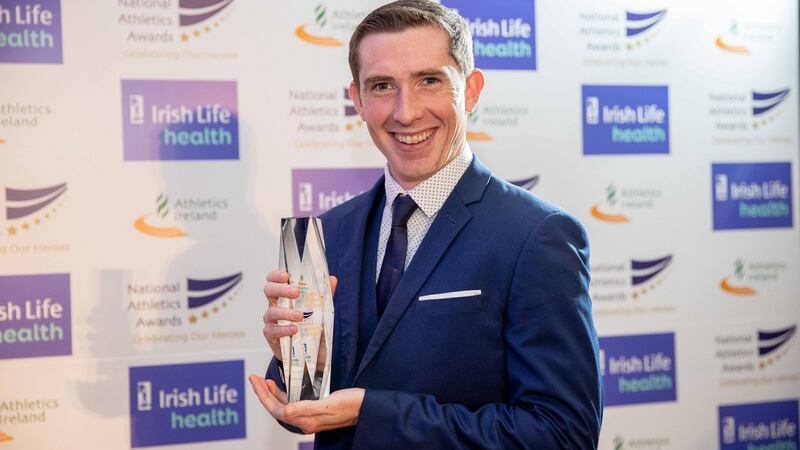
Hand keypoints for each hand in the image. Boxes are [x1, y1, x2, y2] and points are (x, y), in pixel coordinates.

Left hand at [249, 375, 363, 433]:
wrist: (366, 407)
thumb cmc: (351, 404)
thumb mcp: (330, 404)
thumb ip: (307, 408)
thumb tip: (286, 410)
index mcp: (306, 420)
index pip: (277, 409)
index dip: (263, 395)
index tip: (255, 381)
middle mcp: (305, 421)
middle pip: (276, 408)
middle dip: (263, 393)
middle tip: (254, 378)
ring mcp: (309, 417)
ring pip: (283, 406)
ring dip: (271, 394)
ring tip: (263, 381)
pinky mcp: (314, 411)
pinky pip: (292, 404)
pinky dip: (283, 395)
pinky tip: (280, 387)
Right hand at [262, 270, 336, 360]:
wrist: (307, 351)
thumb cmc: (309, 325)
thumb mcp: (319, 308)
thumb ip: (324, 294)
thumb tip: (331, 279)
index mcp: (284, 294)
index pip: (274, 280)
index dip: (276, 275)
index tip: (285, 275)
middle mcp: (275, 304)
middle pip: (268, 290)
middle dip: (281, 289)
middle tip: (296, 293)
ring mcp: (271, 320)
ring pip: (271, 311)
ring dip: (286, 312)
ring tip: (300, 316)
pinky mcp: (271, 334)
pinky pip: (273, 330)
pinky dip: (284, 329)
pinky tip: (294, 330)